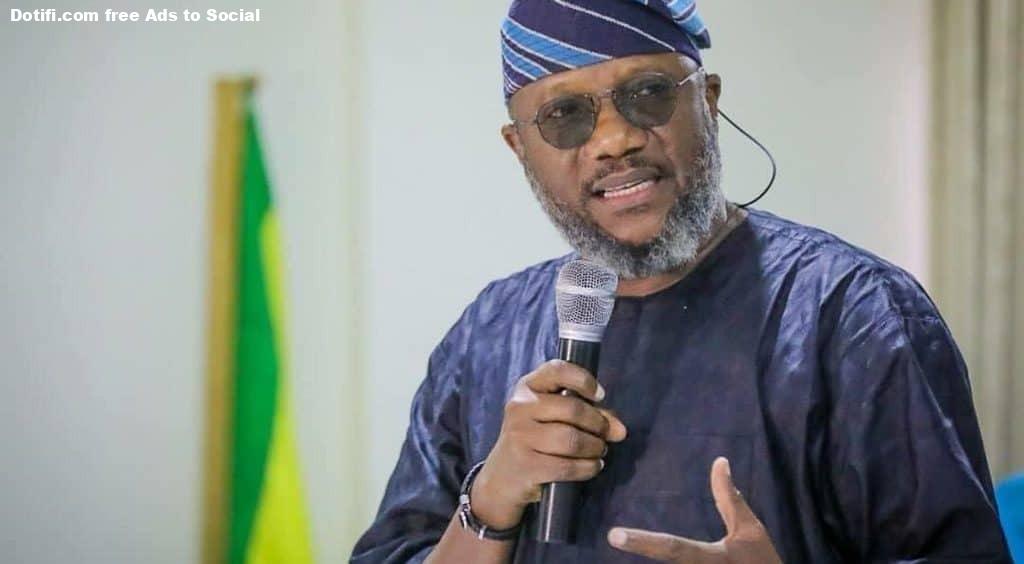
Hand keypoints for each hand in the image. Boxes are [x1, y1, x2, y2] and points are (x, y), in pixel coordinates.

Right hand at [471, 360, 627, 529]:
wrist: (502, 478)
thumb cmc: (535, 440)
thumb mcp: (552, 418)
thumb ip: (587, 414)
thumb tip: (620, 430)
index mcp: (527, 387)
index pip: (557, 370)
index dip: (584, 380)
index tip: (600, 396)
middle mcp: (519, 407)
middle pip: (573, 409)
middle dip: (598, 424)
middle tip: (606, 435)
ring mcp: (520, 437)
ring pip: (572, 440)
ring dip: (595, 447)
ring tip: (599, 450)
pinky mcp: (526, 465)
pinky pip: (568, 466)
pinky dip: (588, 468)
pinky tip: (593, 466)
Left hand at [608, 457, 780, 562]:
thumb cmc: (761, 561)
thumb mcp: (750, 530)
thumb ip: (730, 499)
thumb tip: (719, 462)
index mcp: (711, 559)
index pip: (673, 549)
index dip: (643, 542)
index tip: (614, 536)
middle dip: (639, 550)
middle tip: (614, 539)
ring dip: (646, 560)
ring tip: (628, 544)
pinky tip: (644, 556)